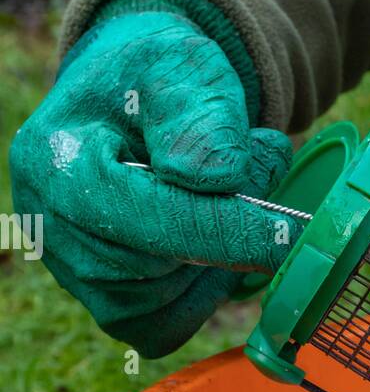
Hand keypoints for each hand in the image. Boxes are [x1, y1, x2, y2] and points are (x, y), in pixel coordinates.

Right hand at [10, 11, 295, 356]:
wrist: (132, 102)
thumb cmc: (156, 81)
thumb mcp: (181, 67)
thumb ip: (199, 114)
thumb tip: (216, 177)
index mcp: (59, 162)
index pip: (153, 216)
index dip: (232, 228)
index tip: (294, 235)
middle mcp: (53, 227)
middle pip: (166, 262)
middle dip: (230, 224)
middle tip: (257, 161)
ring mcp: (75, 274)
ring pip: (173, 296)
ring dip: (218, 253)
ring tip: (218, 189)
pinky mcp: (106, 304)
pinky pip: (168, 324)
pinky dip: (200, 289)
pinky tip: (205, 238)